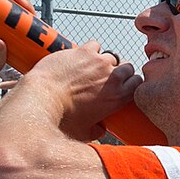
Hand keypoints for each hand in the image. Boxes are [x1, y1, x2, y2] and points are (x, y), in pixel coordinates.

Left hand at [19, 43, 141, 142]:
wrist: (42, 101)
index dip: (130, 83)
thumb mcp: (85, 133)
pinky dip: (90, 51)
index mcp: (117, 97)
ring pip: (111, 56)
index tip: (122, 86)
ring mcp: (99, 62)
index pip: (137, 83)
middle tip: (105, 78)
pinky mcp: (83, 51)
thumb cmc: (62, 121)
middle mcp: (112, 77)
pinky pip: (95, 45)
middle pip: (127, 67)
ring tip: (90, 69)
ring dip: (103, 62)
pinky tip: (80, 58)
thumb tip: (101, 130)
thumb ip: (98, 131)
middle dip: (119, 71)